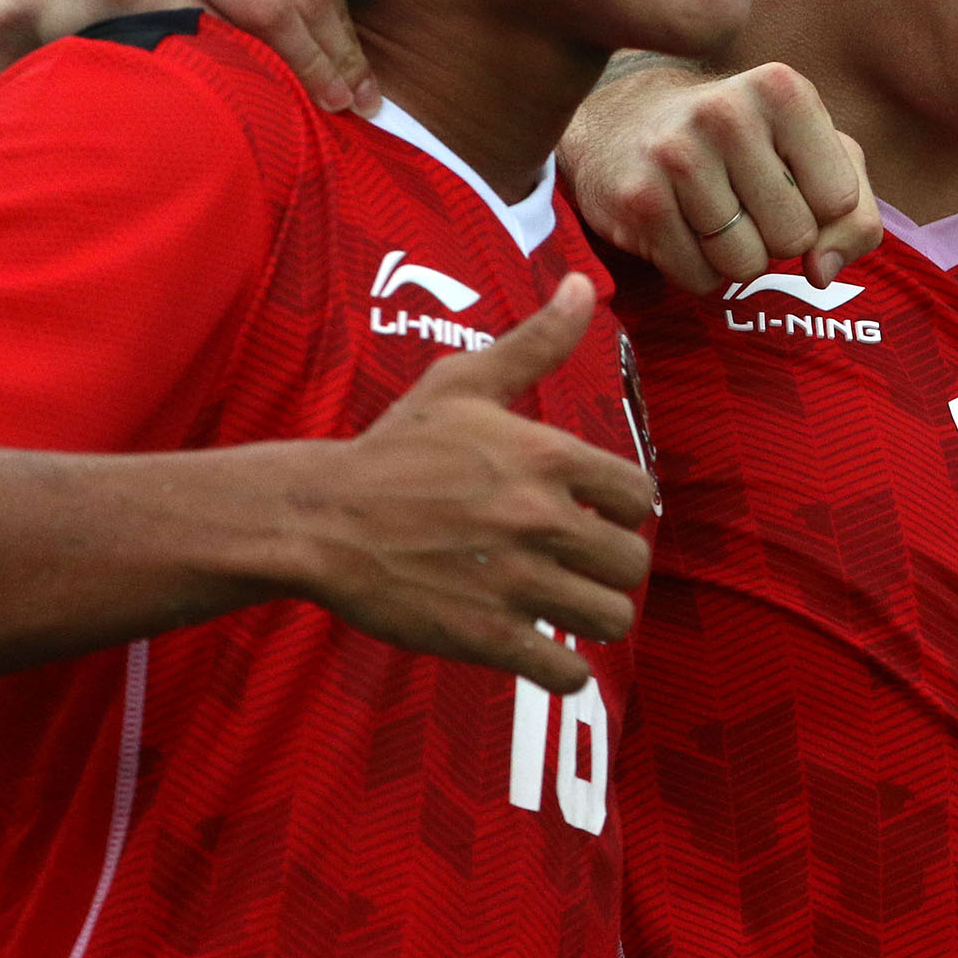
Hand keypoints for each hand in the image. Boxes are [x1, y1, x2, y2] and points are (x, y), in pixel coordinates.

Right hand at [286, 275, 654, 694]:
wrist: (317, 520)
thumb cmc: (395, 451)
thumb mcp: (465, 384)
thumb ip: (536, 342)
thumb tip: (581, 286)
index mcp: (548, 458)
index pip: (640, 496)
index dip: (622, 510)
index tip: (592, 515)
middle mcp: (542, 519)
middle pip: (633, 561)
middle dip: (611, 567)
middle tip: (579, 566)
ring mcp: (516, 581)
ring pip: (611, 618)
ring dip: (595, 618)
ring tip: (566, 608)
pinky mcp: (485, 634)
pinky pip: (565, 671)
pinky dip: (565, 671)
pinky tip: (544, 654)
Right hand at [563, 59, 881, 295]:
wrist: (627, 124)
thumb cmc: (744, 144)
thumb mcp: (817, 155)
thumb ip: (854, 215)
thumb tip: (823, 272)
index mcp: (783, 91)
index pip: (840, 201)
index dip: (820, 209)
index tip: (790, 181)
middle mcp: (728, 113)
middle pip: (795, 238)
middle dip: (777, 236)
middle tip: (746, 199)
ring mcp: (676, 155)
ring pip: (746, 265)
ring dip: (737, 256)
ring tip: (713, 211)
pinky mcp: (639, 200)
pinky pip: (699, 278)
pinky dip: (699, 269)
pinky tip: (682, 225)